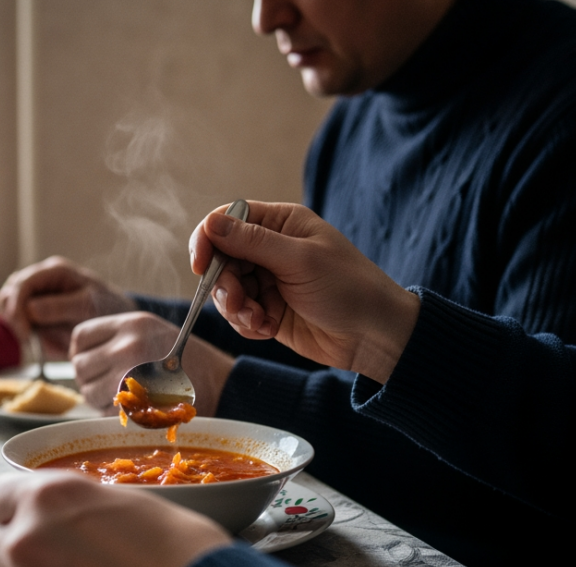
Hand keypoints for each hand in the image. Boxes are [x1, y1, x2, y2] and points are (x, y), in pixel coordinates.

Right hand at [0, 256, 136, 357]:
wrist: (114, 322)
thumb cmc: (106, 308)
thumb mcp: (88, 306)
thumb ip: (60, 307)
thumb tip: (30, 309)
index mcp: (54, 271)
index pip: (22, 283)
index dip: (18, 307)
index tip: (25, 332)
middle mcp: (41, 279)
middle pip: (9, 293)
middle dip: (14, 316)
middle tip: (28, 339)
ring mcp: (36, 295)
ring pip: (9, 306)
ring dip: (16, 324)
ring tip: (34, 339)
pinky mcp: (35, 312)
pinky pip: (19, 321)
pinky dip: (23, 332)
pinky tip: (37, 340)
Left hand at [70, 312, 236, 415]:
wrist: (220, 384)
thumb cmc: (185, 361)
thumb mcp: (151, 333)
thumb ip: (117, 339)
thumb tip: (80, 355)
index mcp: (131, 324)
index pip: (80, 336)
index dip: (81, 351)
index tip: (91, 359)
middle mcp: (127, 346)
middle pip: (79, 365)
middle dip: (88, 377)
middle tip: (106, 381)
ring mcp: (130, 375)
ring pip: (87, 391)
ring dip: (98, 397)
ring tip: (122, 394)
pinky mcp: (135, 404)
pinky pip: (103, 411)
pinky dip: (111, 413)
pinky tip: (133, 407)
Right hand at [190, 202, 420, 383]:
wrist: (375, 336)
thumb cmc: (349, 288)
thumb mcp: (300, 260)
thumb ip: (252, 242)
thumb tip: (210, 224)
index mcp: (281, 224)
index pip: (228, 221)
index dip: (208, 240)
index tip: (200, 265)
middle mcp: (270, 249)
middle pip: (221, 259)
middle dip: (223, 284)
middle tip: (238, 303)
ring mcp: (268, 281)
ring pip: (225, 290)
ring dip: (235, 308)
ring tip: (259, 320)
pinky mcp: (267, 310)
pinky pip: (238, 314)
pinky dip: (246, 323)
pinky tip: (268, 329)